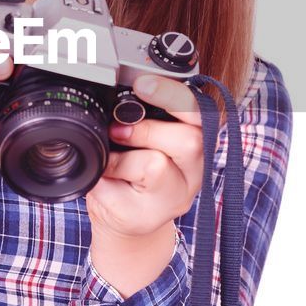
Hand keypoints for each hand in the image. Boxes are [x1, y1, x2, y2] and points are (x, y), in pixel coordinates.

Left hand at [85, 75, 204, 243]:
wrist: (125, 221)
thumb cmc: (133, 170)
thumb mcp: (141, 137)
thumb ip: (142, 117)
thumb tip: (114, 97)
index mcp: (198, 141)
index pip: (200, 112)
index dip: (172, 95)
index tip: (142, 84)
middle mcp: (195, 171)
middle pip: (189, 140)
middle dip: (146, 130)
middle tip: (118, 131)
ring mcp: (174, 199)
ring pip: (156, 165)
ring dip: (123, 158)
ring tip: (113, 160)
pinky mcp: (148, 217)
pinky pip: (121, 191)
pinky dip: (104, 178)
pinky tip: (106, 181)